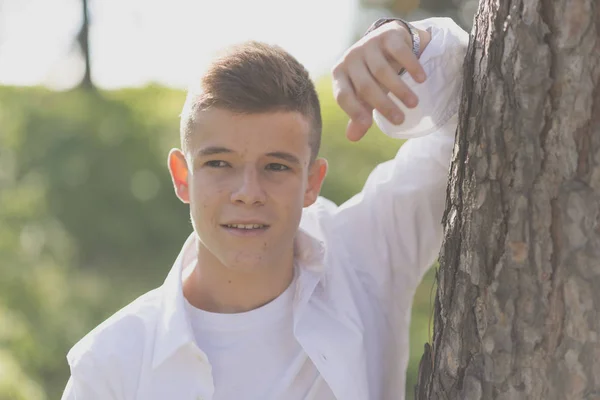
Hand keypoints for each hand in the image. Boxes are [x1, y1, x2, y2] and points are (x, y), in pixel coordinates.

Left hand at [332, 21, 430, 140]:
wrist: (387, 41)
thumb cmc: (372, 74)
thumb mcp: (364, 95)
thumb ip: (360, 114)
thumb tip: (352, 138)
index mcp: (340, 74)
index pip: (343, 96)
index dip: (354, 111)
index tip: (368, 125)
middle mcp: (351, 58)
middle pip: (365, 86)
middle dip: (383, 105)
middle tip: (400, 120)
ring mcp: (368, 44)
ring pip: (382, 71)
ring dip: (400, 89)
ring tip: (413, 104)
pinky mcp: (387, 35)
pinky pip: (399, 52)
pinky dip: (411, 66)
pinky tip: (421, 79)